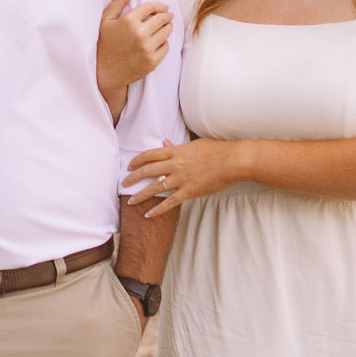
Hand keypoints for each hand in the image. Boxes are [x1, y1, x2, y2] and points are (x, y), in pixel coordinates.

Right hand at [97, 0, 173, 97]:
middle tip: (167, 16)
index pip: (151, 7)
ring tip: (164, 28)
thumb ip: (119, 1)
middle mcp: (140, 34)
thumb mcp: (106, 20)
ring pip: (167, 32)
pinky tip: (158, 42)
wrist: (105, 72)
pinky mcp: (153, 61)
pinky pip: (166, 47)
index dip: (160, 6)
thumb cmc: (104, 44)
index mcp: (129, 21)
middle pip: (162, 19)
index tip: (163, 7)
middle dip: (166, 16)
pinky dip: (164, 43)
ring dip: (167, 28)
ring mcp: (147, 48)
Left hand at [123, 138, 247, 217]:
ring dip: (140, 195)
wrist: (232, 161)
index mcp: (176, 151)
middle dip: (133, 178)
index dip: (137, 160)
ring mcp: (181, 179)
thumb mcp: (195, 144)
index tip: (130, 166)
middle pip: (148, 170)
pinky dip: (157, 209)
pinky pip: (169, 202)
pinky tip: (148, 215)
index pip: (150, 154)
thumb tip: (165, 141)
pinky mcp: (189, 191)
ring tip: (130, 201)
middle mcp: (175, 164)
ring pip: (155, 187)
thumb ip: (178, 145)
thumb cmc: (217, 150)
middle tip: (123, 183)